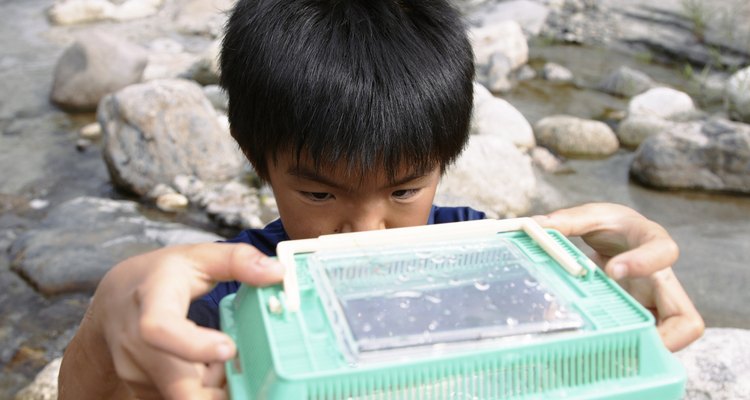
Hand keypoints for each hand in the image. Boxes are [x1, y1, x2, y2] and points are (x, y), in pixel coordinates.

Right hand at [59, 243, 284, 399]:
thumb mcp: (198, 256)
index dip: (193, 346)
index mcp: (151, 302)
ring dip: (213, 388)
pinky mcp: (141, 391)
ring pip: (185, 396)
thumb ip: (238, 260)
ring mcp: (135, 372)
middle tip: (244, 368)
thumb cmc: (159, 276)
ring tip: (219, 357)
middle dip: (219, 389)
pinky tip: (206, 367)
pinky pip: (181, 399)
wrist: (113, 302)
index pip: (160, 329)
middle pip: (176, 385)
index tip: (228, 349)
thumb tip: (278, 272)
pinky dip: (203, 390)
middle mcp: (136, 343)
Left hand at [533, 203, 703, 351]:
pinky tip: (592, 350)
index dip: (643, 263)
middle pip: (686, 320)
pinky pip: (639, 340)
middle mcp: (661, 281)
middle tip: (627, 342)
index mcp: (652, 243)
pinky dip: (621, 349)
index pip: (663, 252)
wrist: (621, 239)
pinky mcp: (640, 318)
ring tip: (609, 355)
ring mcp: (653, 305)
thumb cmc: (614, 227)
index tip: (612, 270)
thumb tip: (538, 224)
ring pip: (668, 341)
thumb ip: (569, 220)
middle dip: (665, 339)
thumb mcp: (595, 215)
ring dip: (643, 351)